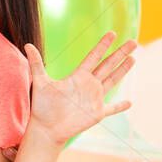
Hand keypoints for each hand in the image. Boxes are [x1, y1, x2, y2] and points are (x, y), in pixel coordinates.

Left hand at [5, 32, 136, 161]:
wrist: (46, 128)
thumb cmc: (42, 106)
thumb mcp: (40, 82)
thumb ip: (36, 64)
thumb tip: (27, 45)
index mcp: (78, 76)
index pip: (94, 56)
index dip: (103, 45)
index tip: (113, 33)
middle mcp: (88, 85)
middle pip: (108, 65)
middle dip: (120, 53)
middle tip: (133, 42)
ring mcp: (94, 98)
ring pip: (113, 81)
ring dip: (123, 70)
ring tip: (134, 58)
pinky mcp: (97, 113)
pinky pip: (112, 109)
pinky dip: (120, 106)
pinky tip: (130, 103)